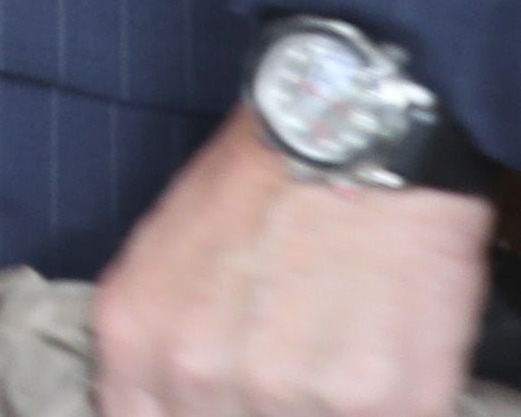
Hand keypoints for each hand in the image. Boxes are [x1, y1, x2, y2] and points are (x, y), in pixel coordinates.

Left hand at [93, 109, 492, 416]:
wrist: (352, 132)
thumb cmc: (257, 185)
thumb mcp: (159, 253)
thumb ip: (152, 345)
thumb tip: (163, 410)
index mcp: (137, 337)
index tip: (218, 403)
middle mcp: (201, 372)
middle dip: (254, 409)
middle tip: (285, 363)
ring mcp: (291, 393)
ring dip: (317, 411)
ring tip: (333, 356)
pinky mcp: (383, 402)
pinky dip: (381, 411)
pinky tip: (380, 369)